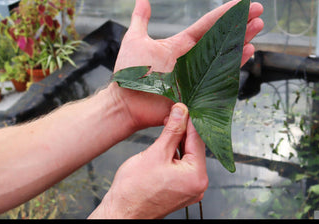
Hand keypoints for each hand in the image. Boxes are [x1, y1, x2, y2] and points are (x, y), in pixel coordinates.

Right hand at [89, 103, 206, 218]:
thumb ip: (172, 130)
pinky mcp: (180, 189)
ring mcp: (189, 188)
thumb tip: (181, 111)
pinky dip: (174, 152)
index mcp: (196, 176)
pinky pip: (182, 164)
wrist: (121, 212)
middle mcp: (197, 184)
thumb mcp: (156, 152)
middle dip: (183, 129)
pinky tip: (165, 142)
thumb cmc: (134, 189)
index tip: (182, 106)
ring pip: (187, 154)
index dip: (189, 119)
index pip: (197, 138)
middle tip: (172, 113)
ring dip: (177, 140)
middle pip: (194, 146)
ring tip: (167, 125)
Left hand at [108, 0, 263, 131]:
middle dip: (241, 22)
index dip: (227, 12)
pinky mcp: (200, 89)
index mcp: (181, 43)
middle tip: (259, 11)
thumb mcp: (135, 40)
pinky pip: (223, 74)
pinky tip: (248, 50)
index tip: (244, 1)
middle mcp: (194, 56)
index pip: (209, 23)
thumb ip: (141, 19)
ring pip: (226, 52)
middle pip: (223, 35)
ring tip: (258, 26)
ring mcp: (199, 72)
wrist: (126, 102)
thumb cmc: (129, 73)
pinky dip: (236, 62)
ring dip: (243, 39)